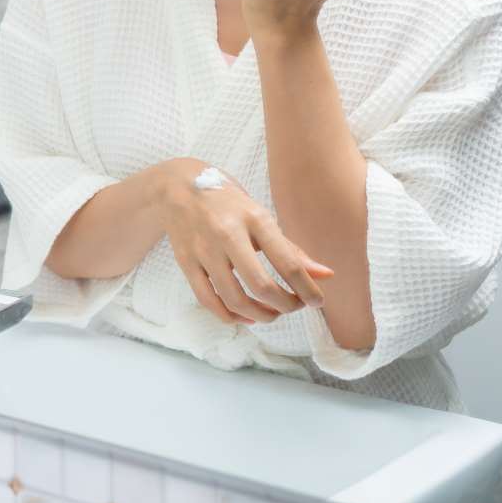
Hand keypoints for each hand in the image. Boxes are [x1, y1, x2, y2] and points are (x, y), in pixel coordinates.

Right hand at [156, 159, 333, 325]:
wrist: (176, 186)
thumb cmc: (227, 202)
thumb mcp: (260, 217)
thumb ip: (291, 249)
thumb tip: (326, 276)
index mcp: (254, 218)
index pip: (288, 262)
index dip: (307, 289)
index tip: (317, 302)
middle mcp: (227, 234)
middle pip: (261, 285)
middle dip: (285, 305)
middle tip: (295, 307)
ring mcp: (203, 249)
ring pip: (234, 298)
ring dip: (259, 315)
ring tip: (271, 314)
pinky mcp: (185, 262)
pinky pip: (208, 300)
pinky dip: (230, 316)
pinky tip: (244, 315)